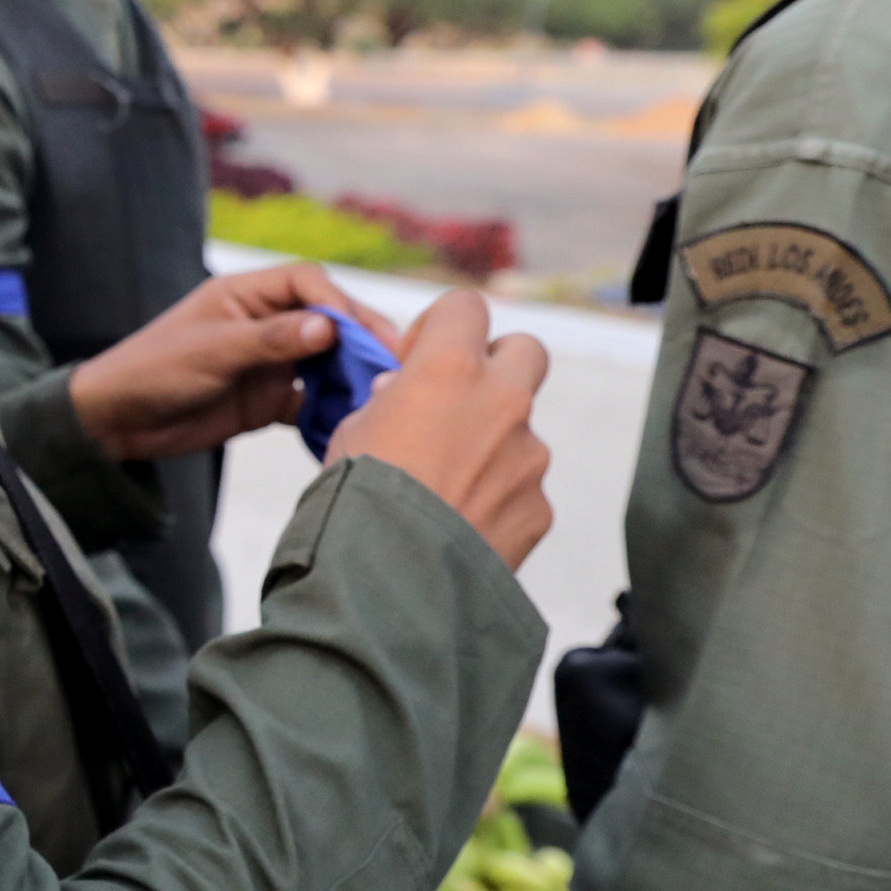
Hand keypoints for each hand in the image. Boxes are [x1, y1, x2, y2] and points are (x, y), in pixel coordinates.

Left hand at [66, 262, 401, 461]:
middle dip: (360, 340)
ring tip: (383, 394)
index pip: (308, 283)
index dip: (340, 303)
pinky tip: (354, 422)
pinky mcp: (268, 400)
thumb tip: (329, 328)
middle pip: (328, 321)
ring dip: (353, 375)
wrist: (117, 423)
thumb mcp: (211, 351)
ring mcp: (270, 362)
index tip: (361, 331)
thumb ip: (270, 340)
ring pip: (327, 362)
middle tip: (393, 364)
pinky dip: (332, 410)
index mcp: (247, 294)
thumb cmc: (153, 370)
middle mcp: (265, 323)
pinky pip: (312, 401)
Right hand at [327, 290, 552, 569]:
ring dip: (488, 447)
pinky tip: (456, 527)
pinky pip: (522, 489)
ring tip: (439, 491)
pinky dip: (495, 501)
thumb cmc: (356, 500)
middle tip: (455, 404)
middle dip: (496, 368)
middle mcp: (502, 402)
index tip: (414, 362)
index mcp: (449, 369)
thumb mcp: (351, 433)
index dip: (439, 328)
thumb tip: (400, 397)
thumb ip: (388, 403)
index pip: (465, 308)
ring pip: (519, 432)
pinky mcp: (540, 507)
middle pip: (526, 351)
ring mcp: (529, 456)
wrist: (389, 582)